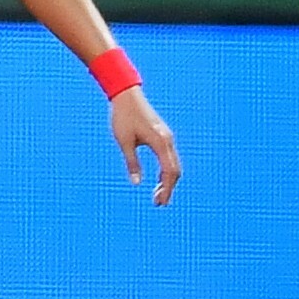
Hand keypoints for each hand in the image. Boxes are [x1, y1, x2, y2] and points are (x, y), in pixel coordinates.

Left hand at [110, 87, 180, 206]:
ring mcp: (167, 138)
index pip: (169, 172)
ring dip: (167, 181)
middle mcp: (167, 140)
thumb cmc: (123, 117)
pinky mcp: (163, 136)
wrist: (126, 95)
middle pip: (174, 170)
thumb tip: (136, 183)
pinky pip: (169, 158)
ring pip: (173, 164)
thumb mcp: (124, 141)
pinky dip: (165, 171)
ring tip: (157, 196)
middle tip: (158, 203)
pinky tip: (157, 181)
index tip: (159, 202)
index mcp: (160, 142)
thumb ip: (132, 162)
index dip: (166, 189)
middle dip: (168, 188)